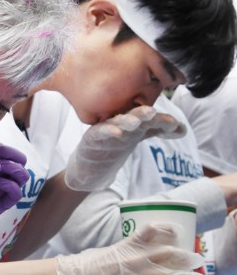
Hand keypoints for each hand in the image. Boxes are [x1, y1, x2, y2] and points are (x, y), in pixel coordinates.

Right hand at [55, 222, 204, 274]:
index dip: (166, 228)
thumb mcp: (110, 250)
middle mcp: (135, 258)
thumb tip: (139, 254)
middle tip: (197, 259)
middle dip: (185, 256)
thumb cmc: (90, 262)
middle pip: (166, 253)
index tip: (176, 231)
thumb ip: (127, 251)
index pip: (151, 230)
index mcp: (128, 244)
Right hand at [64, 106, 185, 191]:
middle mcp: (121, 122)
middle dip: (142, 113)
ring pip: (117, 122)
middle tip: (151, 112)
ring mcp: (106, 129)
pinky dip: (108, 130)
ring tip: (135, 122)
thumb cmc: (115, 144)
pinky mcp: (92, 137)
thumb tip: (184, 129)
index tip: (175, 126)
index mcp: (134, 122)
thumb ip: (158, 130)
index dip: (162, 121)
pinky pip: (100, 132)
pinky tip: (117, 132)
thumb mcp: (138, 136)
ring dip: (126, 120)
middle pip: (133, 115)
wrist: (90, 162)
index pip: (150, 119)